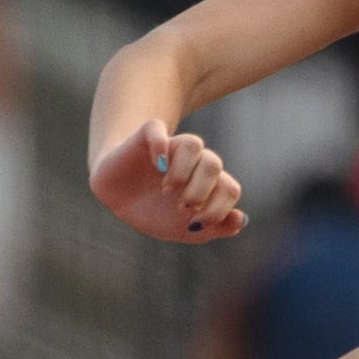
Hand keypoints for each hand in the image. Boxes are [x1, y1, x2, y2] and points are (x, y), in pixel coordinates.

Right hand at [89, 119, 248, 243]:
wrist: (117, 198)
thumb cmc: (154, 211)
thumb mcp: (186, 230)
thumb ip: (216, 227)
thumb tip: (242, 219)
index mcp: (208, 183)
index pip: (230, 189)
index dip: (218, 210)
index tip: (195, 226)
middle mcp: (194, 162)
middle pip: (214, 164)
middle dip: (200, 192)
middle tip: (182, 207)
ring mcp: (171, 147)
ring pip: (193, 144)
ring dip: (182, 171)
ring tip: (167, 190)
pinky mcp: (146, 137)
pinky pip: (156, 128)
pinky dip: (159, 144)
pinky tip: (156, 164)